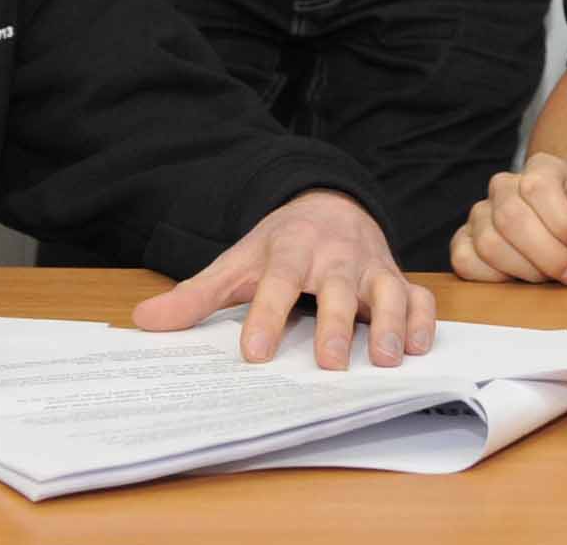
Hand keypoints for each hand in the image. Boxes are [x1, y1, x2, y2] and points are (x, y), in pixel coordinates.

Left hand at [130, 189, 434, 369]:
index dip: (265, 315)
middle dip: (337, 323)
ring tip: (386, 359)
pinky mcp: (397, 276)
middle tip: (330, 363)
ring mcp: (370, 265)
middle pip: (338, 287)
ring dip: (390, 323)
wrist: (328, 203)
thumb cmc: (280, 244)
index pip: (277, 281)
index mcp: (290, 250)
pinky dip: (423, 319)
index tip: (253, 352)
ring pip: (387, 289)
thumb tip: (143, 320)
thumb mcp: (236, 261)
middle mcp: (334, 256)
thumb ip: (195, 296)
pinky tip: (419, 347)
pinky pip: (419, 295)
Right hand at [451, 152, 566, 284]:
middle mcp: (506, 186)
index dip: (560, 223)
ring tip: (550, 278)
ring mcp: (481, 214)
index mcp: (544, 169)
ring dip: (525, 270)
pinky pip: (464, 259)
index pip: (537, 186)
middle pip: (511, 217)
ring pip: (489, 242)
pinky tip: (520, 281)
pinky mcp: (465, 243)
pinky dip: (493, 278)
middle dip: (547, 255)